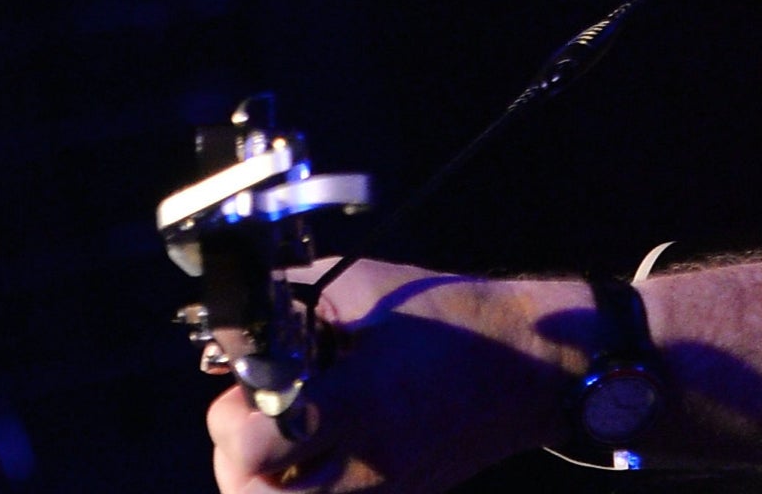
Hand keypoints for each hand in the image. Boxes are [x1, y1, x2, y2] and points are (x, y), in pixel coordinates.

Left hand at [206, 258, 590, 493]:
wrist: (527, 365)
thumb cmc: (451, 317)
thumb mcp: (365, 287)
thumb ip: (292, 305)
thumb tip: (242, 326)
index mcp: (358, 403)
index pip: (257, 446)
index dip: (233, 418)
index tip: (246, 385)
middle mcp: (367, 464)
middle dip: (237, 460)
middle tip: (250, 419)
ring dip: (266, 482)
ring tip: (279, 437)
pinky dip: (303, 490)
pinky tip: (313, 451)